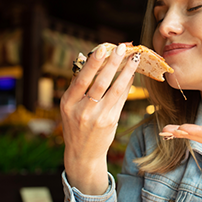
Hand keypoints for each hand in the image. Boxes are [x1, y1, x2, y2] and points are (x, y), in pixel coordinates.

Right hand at [60, 43, 139, 193]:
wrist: (83, 153)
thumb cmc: (75, 125)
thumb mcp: (69, 107)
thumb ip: (77, 87)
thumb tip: (89, 60)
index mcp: (68, 103)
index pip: (81, 79)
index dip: (93, 63)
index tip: (102, 48)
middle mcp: (82, 110)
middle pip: (100, 82)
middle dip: (113, 63)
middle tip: (122, 48)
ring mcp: (98, 117)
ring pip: (115, 90)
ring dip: (126, 72)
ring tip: (133, 59)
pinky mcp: (111, 121)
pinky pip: (121, 98)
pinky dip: (127, 84)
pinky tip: (131, 74)